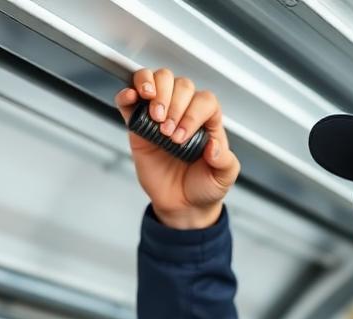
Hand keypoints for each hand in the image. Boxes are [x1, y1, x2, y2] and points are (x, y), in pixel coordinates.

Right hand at [115, 67, 240, 228]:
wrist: (182, 205)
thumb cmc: (204, 186)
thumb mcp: (223, 177)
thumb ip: (225, 161)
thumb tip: (214, 145)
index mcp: (208, 121)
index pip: (204, 100)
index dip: (193, 113)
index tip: (182, 136)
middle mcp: (185, 112)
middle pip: (181, 85)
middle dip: (173, 104)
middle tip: (168, 132)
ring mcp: (161, 115)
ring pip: (158, 80)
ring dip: (154, 88)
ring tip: (154, 114)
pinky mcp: (138, 125)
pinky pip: (130, 100)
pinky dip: (128, 93)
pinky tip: (131, 97)